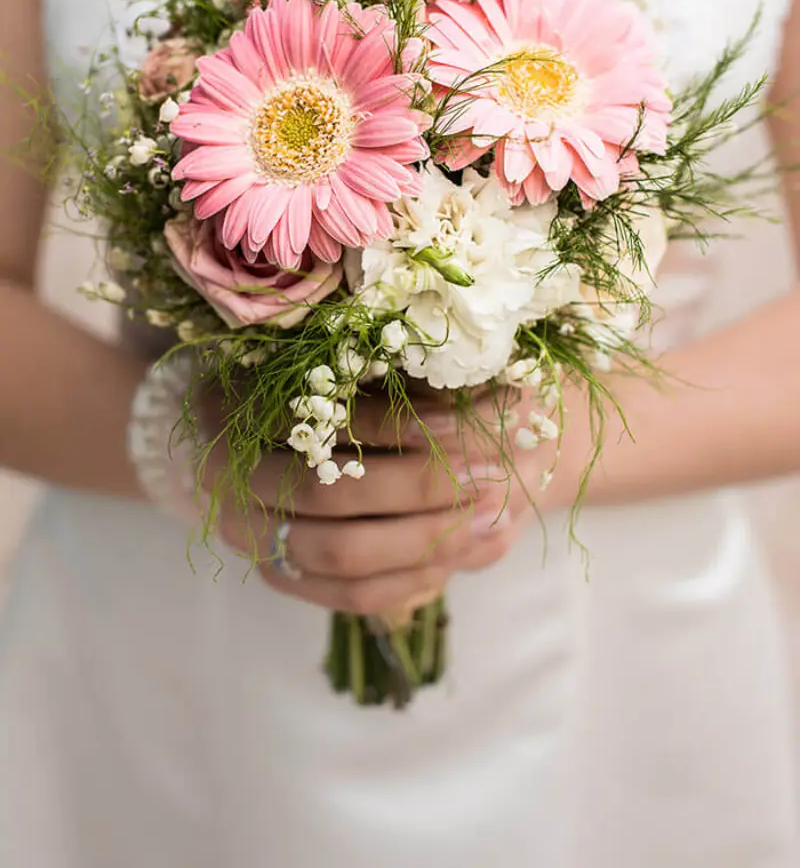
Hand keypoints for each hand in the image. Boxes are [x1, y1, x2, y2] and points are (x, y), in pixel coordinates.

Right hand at [216, 390, 567, 614]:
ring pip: (341, 554)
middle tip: (490, 473)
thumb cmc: (334, 382)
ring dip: (425, 537)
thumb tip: (498, 393)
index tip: (463, 418)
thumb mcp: (361, 365)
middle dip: (419, 486)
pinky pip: (352, 594)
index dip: (395, 424)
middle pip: (329, 494)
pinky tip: (463, 549)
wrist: (284, 435)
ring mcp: (249, 535)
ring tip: (490, 512)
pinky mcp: (280, 575)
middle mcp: (225, 478)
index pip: (321, 422)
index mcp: (233, 405)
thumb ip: (411, 377)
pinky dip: (412, 575)